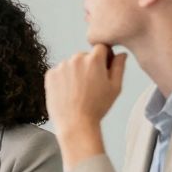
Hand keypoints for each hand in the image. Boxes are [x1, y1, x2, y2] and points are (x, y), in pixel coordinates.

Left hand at [45, 45, 124, 161]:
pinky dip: (63, 79)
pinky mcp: (50, 75)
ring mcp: (61, 66)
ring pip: (71, 64)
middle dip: (89, 66)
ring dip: (75, 72)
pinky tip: (69, 93)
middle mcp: (76, 58)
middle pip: (85, 56)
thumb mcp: (115, 87)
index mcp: (94, 59)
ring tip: (79, 91)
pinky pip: (59, 72)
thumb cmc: (97, 107)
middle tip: (91, 85)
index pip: (101, 47)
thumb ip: (119, 67)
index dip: (105, 57)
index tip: (105, 69)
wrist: (75, 123)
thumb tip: (121, 54)